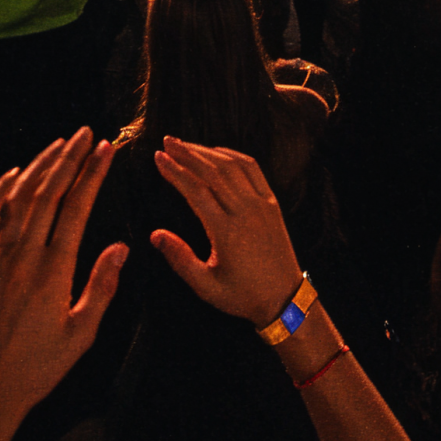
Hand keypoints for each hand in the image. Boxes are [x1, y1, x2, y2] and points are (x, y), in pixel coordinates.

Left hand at [0, 132, 125, 440]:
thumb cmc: (34, 370)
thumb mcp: (80, 335)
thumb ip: (101, 287)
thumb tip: (121, 248)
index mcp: (54, 274)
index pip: (76, 209)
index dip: (92, 174)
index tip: (105, 150)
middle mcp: (23, 259)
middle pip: (48, 194)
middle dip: (69, 159)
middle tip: (86, 135)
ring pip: (18, 198)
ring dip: (39, 167)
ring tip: (58, 145)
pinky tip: (15, 175)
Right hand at [150, 138, 302, 326]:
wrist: (284, 299)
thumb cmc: (242, 296)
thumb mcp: (206, 286)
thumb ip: (180, 259)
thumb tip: (155, 235)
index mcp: (226, 231)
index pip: (195, 190)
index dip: (175, 171)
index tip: (159, 158)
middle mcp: (245, 212)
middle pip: (212, 171)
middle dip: (187, 153)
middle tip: (167, 141)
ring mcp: (261, 205)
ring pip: (232, 166)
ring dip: (207, 152)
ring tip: (186, 145)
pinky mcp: (272, 204)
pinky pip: (253, 170)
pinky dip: (234, 156)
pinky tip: (218, 152)